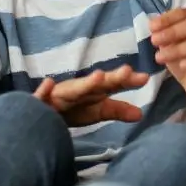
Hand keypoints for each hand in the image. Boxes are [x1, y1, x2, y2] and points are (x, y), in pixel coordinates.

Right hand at [32, 67, 148, 126]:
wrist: (41, 112)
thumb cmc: (73, 109)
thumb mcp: (97, 110)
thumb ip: (118, 110)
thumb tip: (141, 114)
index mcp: (94, 91)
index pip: (113, 85)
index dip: (127, 81)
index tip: (144, 77)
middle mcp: (79, 90)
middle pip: (98, 84)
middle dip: (112, 78)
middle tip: (127, 71)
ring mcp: (59, 96)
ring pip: (74, 90)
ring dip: (85, 83)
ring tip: (99, 77)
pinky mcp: (41, 103)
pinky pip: (41, 98)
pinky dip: (43, 92)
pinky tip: (48, 84)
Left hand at [150, 8, 185, 101]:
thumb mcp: (171, 46)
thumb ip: (164, 35)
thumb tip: (153, 25)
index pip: (184, 13)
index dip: (167, 19)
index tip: (152, 27)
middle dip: (171, 32)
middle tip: (154, 41)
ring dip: (176, 50)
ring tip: (160, 57)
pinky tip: (182, 66)